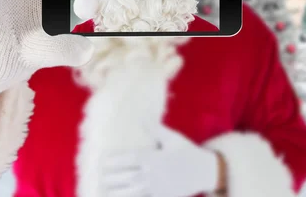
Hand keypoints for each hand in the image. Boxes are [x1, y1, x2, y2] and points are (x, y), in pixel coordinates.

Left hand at [102, 125, 218, 196]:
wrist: (206, 171)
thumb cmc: (187, 151)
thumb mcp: (172, 138)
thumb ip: (155, 128)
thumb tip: (142, 116)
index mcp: (153, 158)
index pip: (129, 159)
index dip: (114, 161)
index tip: (102, 161)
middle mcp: (153, 174)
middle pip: (127, 177)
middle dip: (112, 178)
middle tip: (100, 177)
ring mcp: (157, 188)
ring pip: (132, 192)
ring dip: (118, 192)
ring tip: (105, 192)